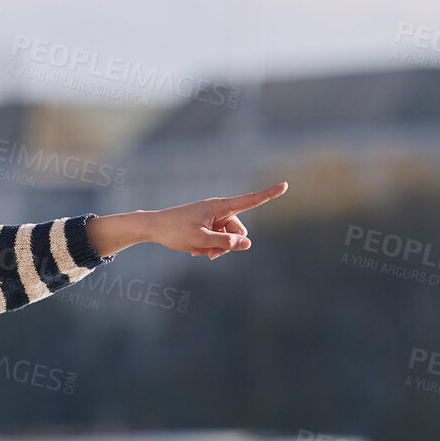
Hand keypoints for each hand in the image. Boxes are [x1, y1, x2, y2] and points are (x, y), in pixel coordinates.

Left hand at [155, 183, 287, 259]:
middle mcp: (219, 210)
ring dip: (217, 248)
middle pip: (239, 230)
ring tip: (198, 252)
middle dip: (229, 245)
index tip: (285, 186)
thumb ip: (225, 242)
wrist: (154, 227)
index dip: (269, 194)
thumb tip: (247, 243)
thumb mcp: (201, 240)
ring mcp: (213, 217)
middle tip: (210, 255)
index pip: (250, 200)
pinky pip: (218, 238)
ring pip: (228, 237)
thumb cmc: (175, 231)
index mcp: (219, 207)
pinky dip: (209, 246)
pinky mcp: (207, 224)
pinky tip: (194, 250)